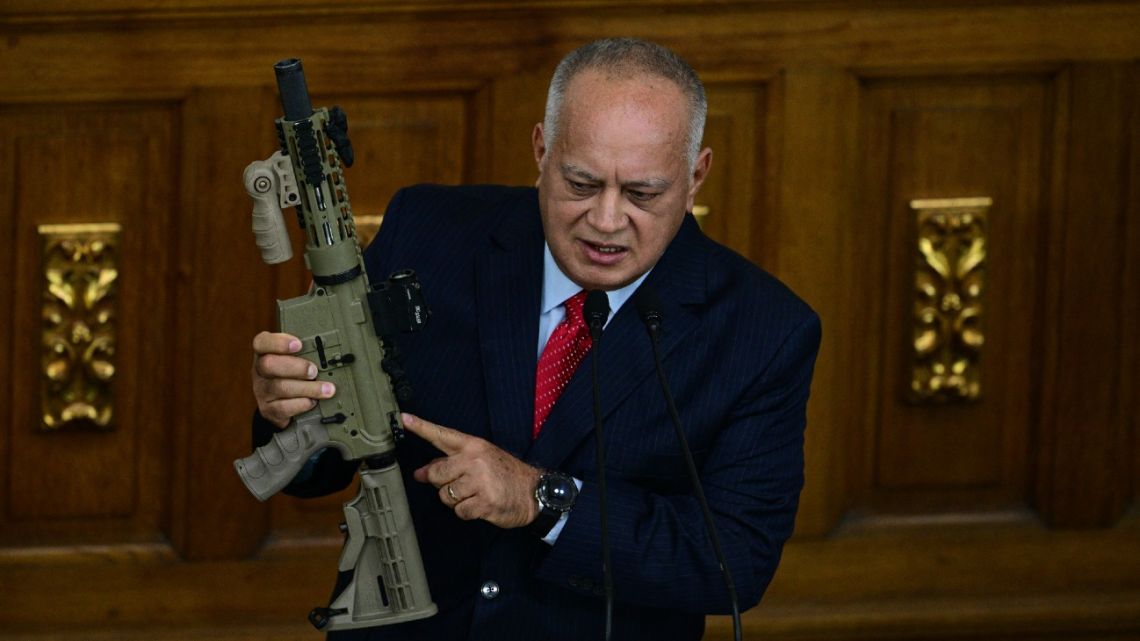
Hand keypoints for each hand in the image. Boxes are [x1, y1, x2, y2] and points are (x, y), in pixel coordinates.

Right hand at [251, 331, 335, 427]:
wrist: (280, 402)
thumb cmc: (291, 373)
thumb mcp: (295, 357)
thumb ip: (305, 351)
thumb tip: (327, 351)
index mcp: (264, 352)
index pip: (261, 342)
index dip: (279, 343)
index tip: (298, 344)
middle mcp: (259, 371)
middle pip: (269, 364)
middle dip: (296, 367)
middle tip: (314, 371)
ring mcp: (262, 391)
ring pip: (280, 387)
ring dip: (307, 388)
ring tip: (326, 389)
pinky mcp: (268, 409)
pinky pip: (283, 408)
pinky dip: (302, 404)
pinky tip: (313, 401)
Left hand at [404, 413, 540, 528]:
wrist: (534, 491)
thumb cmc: (505, 474)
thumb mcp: (480, 460)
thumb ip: (450, 463)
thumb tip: (421, 472)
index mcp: (473, 446)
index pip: (442, 435)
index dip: (421, 427)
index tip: (404, 418)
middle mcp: (475, 460)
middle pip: (437, 473)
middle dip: (443, 483)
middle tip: (460, 484)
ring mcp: (480, 481)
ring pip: (445, 495)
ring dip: (456, 500)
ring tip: (474, 494)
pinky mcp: (484, 501)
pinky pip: (459, 511)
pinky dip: (467, 512)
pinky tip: (480, 505)